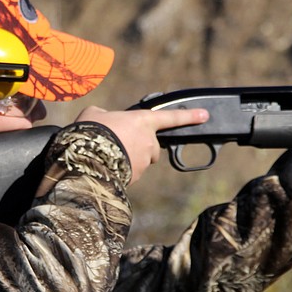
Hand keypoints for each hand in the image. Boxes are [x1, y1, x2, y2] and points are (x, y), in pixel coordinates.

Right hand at [74, 106, 208, 183]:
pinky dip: (121, 170)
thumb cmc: (91, 131)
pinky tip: (104, 166)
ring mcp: (143, 161)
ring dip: (128, 159)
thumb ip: (105, 114)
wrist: (86, 157)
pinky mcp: (136, 177)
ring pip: (140, 161)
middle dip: (141, 147)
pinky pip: (131, 173)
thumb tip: (104, 118)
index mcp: (142, 121)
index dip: (189, 116)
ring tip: (107, 155)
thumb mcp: (95, 113)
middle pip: (152, 147)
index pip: (171, 117)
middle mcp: (148, 141)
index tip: (205, 116)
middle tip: (119, 143)